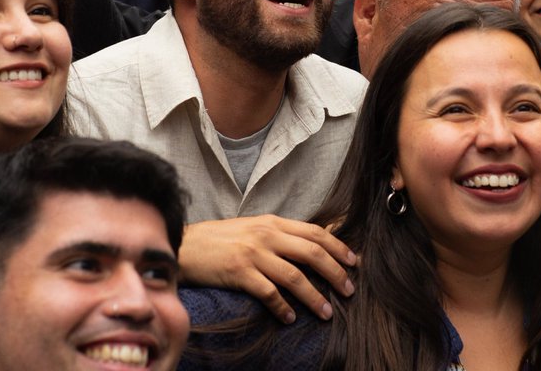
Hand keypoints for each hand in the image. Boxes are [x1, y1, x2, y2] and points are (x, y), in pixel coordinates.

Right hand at [177, 215, 356, 323]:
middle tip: (349, 290)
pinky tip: (290, 318)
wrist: (185, 246)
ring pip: (295, 276)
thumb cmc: (220, 239)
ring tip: (326, 312)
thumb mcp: (253, 228)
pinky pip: (269, 293)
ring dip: (314, 296)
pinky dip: (283, 307)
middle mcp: (266, 235)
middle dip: (335, 272)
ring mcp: (253, 253)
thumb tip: (310, 247)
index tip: (354, 262)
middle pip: (312, 252)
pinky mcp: (239, 272)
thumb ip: (279, 235)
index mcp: (273, 222)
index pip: (315, 232)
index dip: (338, 247)